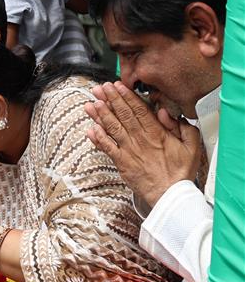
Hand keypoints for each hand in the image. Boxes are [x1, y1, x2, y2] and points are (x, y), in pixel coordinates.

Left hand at [84, 81, 200, 207]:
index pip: (139, 110)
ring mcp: (129, 150)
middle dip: (110, 100)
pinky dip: (98, 138)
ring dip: (101, 115)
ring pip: (112, 128)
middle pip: (122, 115)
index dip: (126, 97)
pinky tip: (91, 128)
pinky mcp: (121, 162)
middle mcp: (140, 139)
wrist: (170, 195)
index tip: (118, 86)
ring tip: (92, 103)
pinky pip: (107, 147)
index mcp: (157, 133)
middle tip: (101, 88)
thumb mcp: (191, 146)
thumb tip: (165, 112)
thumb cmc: (180, 171)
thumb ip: (181, 126)